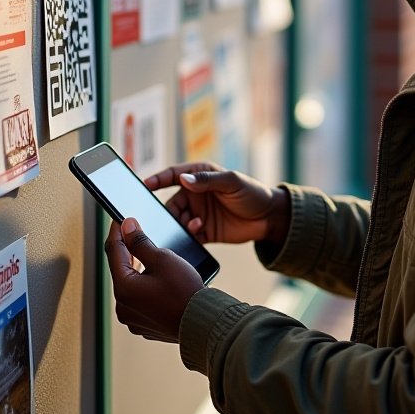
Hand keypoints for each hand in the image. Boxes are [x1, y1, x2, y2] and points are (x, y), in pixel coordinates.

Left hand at [103, 218, 203, 341]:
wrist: (203, 322)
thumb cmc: (185, 292)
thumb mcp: (162, 258)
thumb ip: (140, 242)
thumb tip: (127, 227)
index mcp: (124, 289)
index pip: (114, 251)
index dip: (117, 232)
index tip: (120, 220)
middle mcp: (123, 307)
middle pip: (121, 270)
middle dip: (128, 251)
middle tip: (135, 234)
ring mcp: (133, 319)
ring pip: (130, 286)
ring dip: (137, 270)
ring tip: (150, 257)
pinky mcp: (144, 325)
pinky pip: (139, 301)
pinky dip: (145, 288)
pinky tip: (158, 280)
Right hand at [144, 161, 290, 245]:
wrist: (269, 219)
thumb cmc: (252, 193)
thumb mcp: (232, 182)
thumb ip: (207, 180)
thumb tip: (183, 178)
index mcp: (200, 176)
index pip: (173, 175)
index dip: (158, 179)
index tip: (145, 185)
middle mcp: (195, 194)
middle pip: (171, 203)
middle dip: (167, 211)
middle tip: (167, 218)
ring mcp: (198, 214)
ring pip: (177, 221)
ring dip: (179, 224)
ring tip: (194, 226)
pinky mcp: (204, 232)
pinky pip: (188, 236)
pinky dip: (186, 237)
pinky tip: (195, 236)